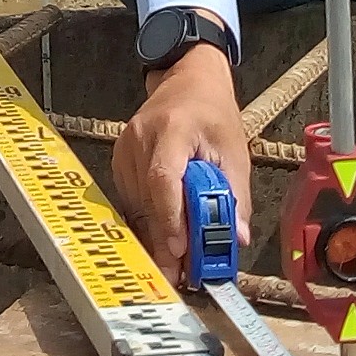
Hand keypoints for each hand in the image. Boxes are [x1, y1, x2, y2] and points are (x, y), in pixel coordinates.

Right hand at [113, 44, 249, 275]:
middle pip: (147, 199)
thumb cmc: (213, 113)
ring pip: (137, 205)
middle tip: (180, 275)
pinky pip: (132, 199)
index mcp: (171, 130)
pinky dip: (149, 219)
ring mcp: (125, 148)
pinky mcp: (120, 160)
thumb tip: (236, 237)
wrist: (188, 80)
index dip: (170, 217)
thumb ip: (235, 195)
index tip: (180, 250)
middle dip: (165, 240)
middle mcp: (140, 138)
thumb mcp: (235, 151)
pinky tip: (166, 234)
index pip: (163, 179)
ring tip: (179, 261)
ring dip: (157, 234)